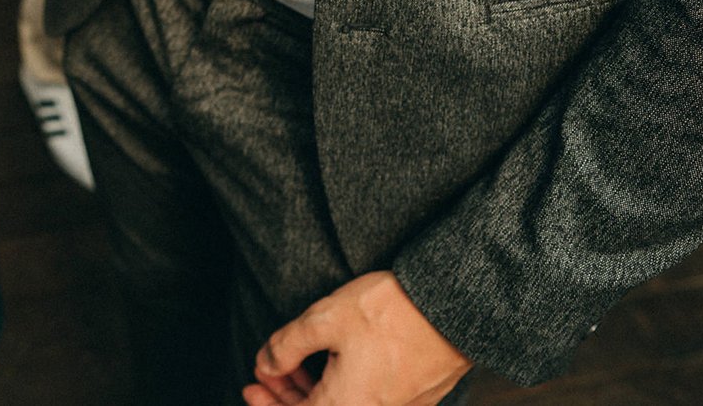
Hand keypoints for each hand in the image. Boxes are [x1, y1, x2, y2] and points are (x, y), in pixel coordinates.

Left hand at [243, 272, 471, 405]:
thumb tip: (266, 365)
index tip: (251, 386)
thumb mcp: (323, 319)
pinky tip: (330, 365)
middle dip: (288, 397)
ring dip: (313, 392)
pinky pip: (368, 401)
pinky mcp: (415, 397)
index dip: (269, 404)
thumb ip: (286, 346)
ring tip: (293, 365)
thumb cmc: (388, 312)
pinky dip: (341, 388)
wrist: (451, 308)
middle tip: (266, 376)